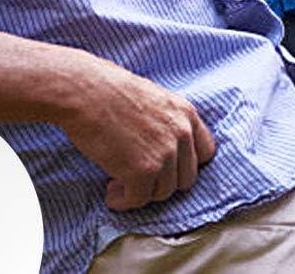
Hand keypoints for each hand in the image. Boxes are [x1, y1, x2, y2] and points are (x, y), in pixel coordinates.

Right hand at [55, 52, 215, 211]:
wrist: (88, 92)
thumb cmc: (112, 92)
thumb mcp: (154, 100)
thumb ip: (168, 124)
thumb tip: (165, 149)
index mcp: (186, 113)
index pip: (206, 152)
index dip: (186, 165)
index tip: (167, 170)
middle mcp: (182, 134)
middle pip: (186, 178)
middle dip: (163, 182)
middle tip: (140, 179)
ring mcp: (165, 154)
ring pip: (163, 192)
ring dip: (142, 192)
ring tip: (119, 183)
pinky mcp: (143, 171)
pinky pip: (139, 200)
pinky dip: (124, 202)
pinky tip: (111, 193)